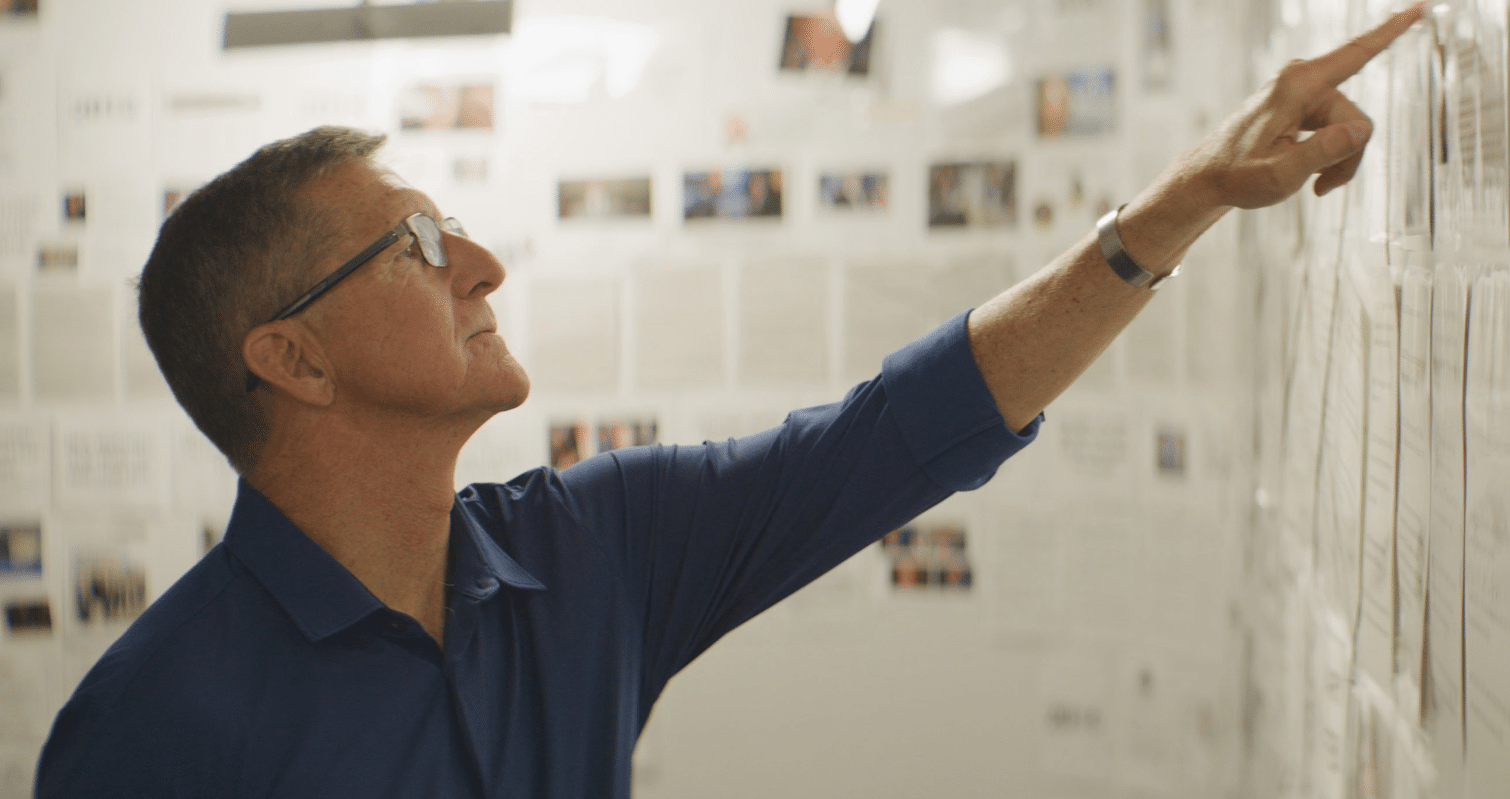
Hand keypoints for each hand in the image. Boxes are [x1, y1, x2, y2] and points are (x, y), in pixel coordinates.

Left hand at [1189, 2, 1426, 209]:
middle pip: (1355, 116)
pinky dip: (1329, 153)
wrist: (1208, 179)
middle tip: (1324, 188)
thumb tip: (1362, 128)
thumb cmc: (1237, 177)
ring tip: (1314, 185)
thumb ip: (1322, 152)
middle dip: (1350, 155)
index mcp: (1298, 86)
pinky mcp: (1301, 102)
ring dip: (1339, 159)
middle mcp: (1301, 79)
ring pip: (1348, 126)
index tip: (1423, 6)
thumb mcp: (1280, 175)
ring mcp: (1302, 90)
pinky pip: (1335, 126)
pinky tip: (1315, 177)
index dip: (1392, 31)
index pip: (1356, 54)